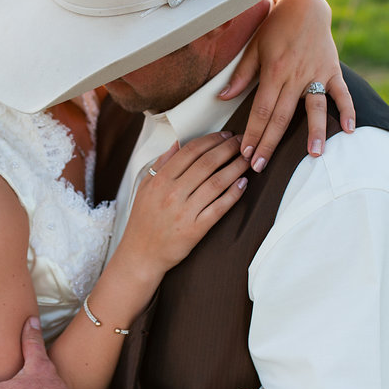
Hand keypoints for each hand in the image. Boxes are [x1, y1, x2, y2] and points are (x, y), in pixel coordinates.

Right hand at [118, 131, 249, 277]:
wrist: (141, 254)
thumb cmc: (143, 220)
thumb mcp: (145, 187)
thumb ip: (161, 164)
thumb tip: (177, 144)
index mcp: (160, 180)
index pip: (191, 151)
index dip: (211, 140)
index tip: (225, 135)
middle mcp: (172, 193)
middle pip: (207, 163)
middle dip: (228, 149)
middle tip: (243, 142)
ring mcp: (185, 211)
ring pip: (216, 182)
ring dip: (235, 168)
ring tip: (247, 160)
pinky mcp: (195, 229)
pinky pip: (219, 207)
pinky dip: (233, 194)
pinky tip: (243, 183)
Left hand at [219, 0, 355, 169]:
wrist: (304, 3)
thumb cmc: (274, 26)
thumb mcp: (253, 47)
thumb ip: (241, 75)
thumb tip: (224, 98)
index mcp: (274, 71)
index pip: (261, 110)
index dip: (253, 134)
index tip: (246, 154)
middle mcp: (296, 74)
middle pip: (282, 116)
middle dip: (270, 144)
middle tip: (261, 167)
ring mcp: (317, 72)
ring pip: (315, 108)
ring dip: (314, 132)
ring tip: (313, 155)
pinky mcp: (333, 69)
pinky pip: (342, 92)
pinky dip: (348, 110)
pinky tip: (350, 130)